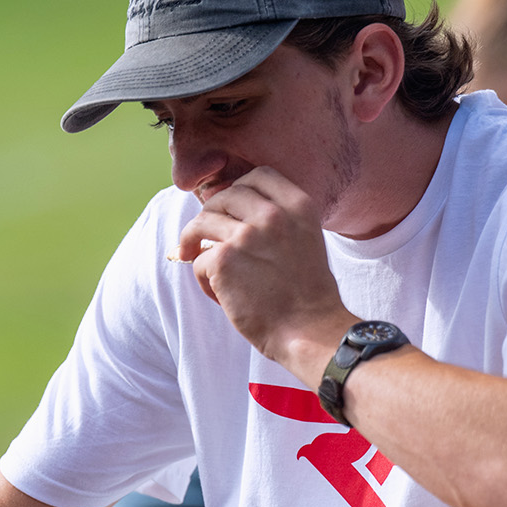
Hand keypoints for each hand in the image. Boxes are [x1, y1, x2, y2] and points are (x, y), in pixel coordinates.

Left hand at [177, 166, 355, 379]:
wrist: (310, 331)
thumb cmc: (307, 294)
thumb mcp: (307, 241)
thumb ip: (279, 220)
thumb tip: (233, 210)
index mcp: (299, 206)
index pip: (260, 175)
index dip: (239, 189)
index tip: (231, 208)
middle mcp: (273, 215)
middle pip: (225, 196)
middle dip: (211, 215)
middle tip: (207, 238)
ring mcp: (247, 235)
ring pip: (202, 223)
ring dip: (196, 244)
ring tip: (204, 265)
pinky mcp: (224, 260)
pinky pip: (198, 260)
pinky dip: (204, 280)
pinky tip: (222, 296)